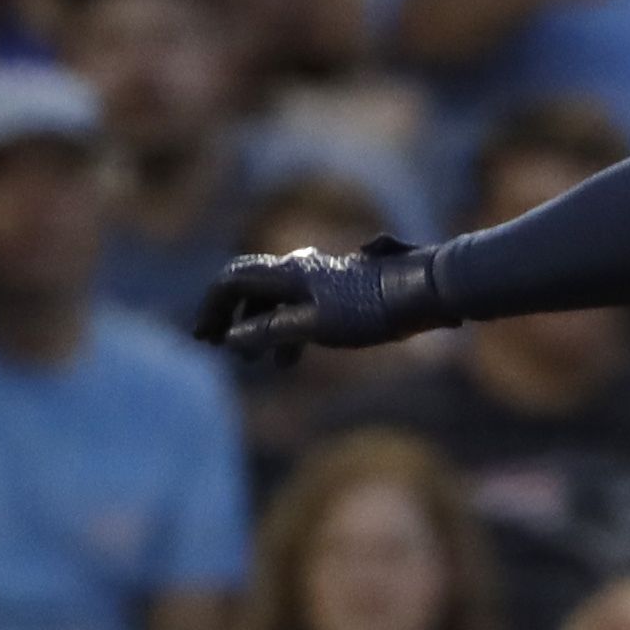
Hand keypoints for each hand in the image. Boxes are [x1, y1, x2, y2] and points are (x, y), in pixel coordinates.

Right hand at [192, 236, 453, 356]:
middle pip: (251, 287)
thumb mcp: (316, 326)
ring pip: (277, 298)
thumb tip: (232, 338)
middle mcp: (300, 268)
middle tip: (218, 344)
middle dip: (233, 317)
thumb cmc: (372, 309)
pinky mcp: (341, 290)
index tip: (204, 337)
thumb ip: (272, 331)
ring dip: (260, 326)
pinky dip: (287, 328)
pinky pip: (301, 305)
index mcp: (289, 272)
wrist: (425, 291)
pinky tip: (291, 356)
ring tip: (256, 361)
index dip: (213, 307)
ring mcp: (320, 278)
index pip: (233, 280)